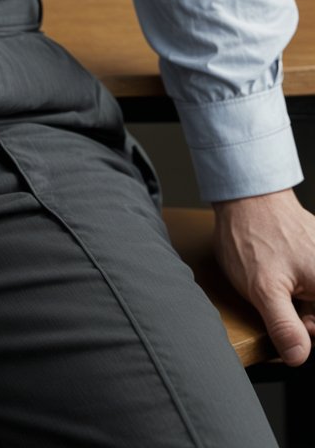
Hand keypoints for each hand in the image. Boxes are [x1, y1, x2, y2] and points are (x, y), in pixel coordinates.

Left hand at [212, 187, 314, 364]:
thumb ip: (284, 326)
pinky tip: (279, 281)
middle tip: (283, 311)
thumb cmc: (255, 235)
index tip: (300, 330)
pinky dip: (298, 293)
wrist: (245, 195)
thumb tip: (299, 357)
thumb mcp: (264, 288)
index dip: (309, 334)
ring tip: (278, 290)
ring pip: (314, 302)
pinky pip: (310, 287)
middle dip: (305, 323)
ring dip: (300, 309)